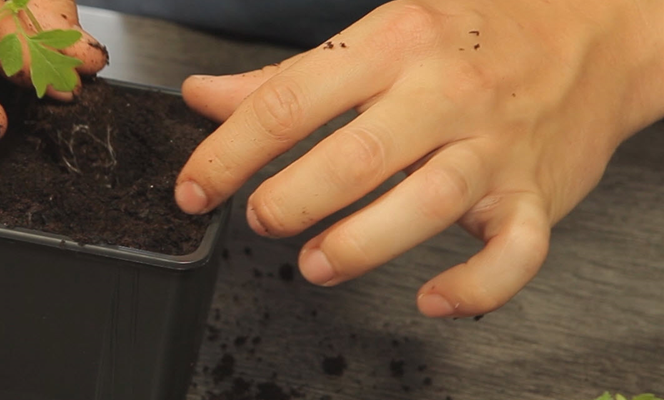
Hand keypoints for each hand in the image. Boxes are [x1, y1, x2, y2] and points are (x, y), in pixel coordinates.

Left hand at [176, 0, 663, 316]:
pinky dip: (476, 285)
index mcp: (393, 44)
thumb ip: (286, 77)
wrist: (594, 31)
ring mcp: (495, 146)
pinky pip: (515, 251)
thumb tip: (206, 98)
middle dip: (291, 199)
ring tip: (316, 264)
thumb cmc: (476, 34)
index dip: (229, 153)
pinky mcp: (537, 194)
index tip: (196, 188)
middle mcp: (445, 93)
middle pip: (356, 155)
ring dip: (362, 242)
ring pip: (427, 202)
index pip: (291, 102)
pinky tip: (431, 299)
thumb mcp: (378, 34)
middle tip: (260, 218)